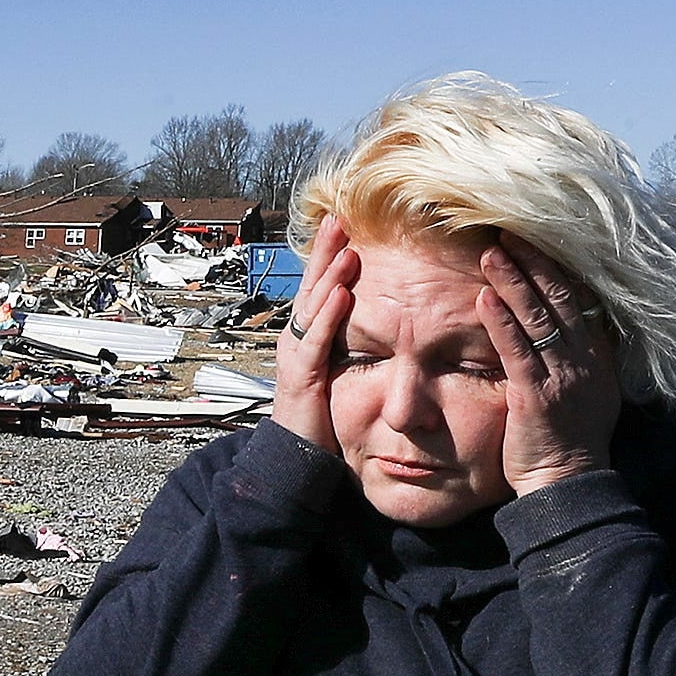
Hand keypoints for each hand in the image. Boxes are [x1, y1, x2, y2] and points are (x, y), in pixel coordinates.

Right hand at [272, 213, 357, 453]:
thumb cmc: (322, 417)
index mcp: (309, 335)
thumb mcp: (341, 372)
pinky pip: (315, 340)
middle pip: (312, 286)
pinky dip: (328, 315)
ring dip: (329, 275)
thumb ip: (355, 345)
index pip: (321, 287)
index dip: (332, 255)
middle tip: (341, 217)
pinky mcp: (302, 376)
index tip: (347, 224)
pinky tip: (342, 293)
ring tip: (345, 245)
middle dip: (326, 251)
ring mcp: (296, 355)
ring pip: (312, 306)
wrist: (298, 457)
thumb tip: (379, 319)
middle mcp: (298, 339)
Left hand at [476, 235, 621, 494]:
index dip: (556, 267)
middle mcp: (585, 359)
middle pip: (559, 297)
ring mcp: (563, 376)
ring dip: (512, 280)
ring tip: (490, 250)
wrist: (568, 483)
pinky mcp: (536, 395)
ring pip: (538, 317)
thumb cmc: (569, 440)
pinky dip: (500, 320)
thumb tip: (565, 326)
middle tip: (508, 228)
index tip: (535, 237)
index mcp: (596, 355)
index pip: (578, 298)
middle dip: (534, 260)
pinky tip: (483, 297)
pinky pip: (517, 350)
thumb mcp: (585, 390)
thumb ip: (575, 357)